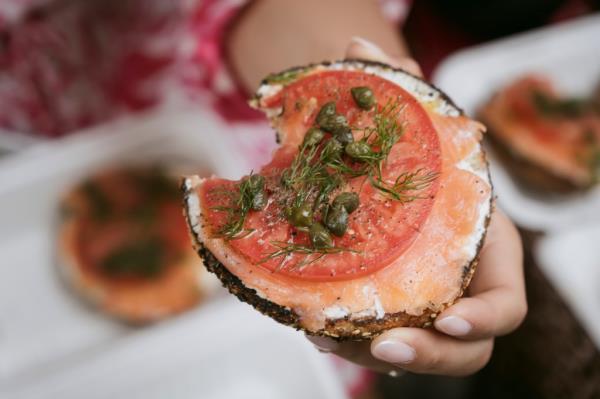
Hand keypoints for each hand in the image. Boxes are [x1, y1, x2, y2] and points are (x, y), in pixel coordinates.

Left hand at [307, 38, 526, 376]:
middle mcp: (459, 290)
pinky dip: (349, 343)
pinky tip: (316, 328)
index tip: (448, 318)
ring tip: (328, 337)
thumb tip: (356, 42)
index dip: (485, 319)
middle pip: (465, 348)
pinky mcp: (391, 320)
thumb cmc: (420, 166)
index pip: (506, 306)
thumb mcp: (414, 132)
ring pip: (416, 355)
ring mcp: (426, 312)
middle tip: (380, 346)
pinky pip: (377, 347)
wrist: (394, 188)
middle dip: (427, 356)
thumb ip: (398, 92)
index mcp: (483, 255)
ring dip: (373, 355)